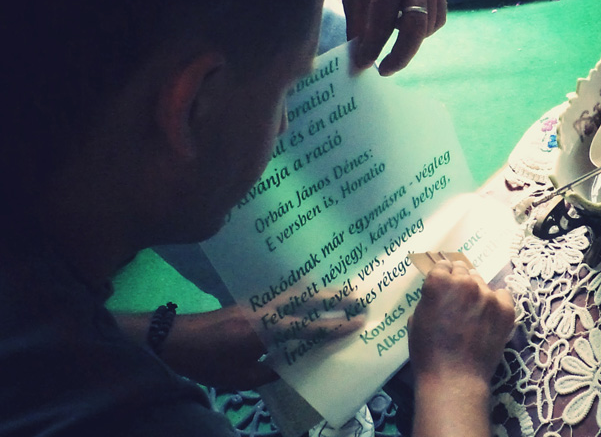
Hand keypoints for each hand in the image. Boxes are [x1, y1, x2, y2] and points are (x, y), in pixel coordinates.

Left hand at [120, 302, 361, 390]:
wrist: (171, 339)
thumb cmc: (205, 363)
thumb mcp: (239, 378)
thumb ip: (269, 372)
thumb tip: (292, 367)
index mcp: (263, 332)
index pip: (306, 327)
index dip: (333, 327)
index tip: (356, 323)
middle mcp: (264, 310)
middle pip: (307, 299)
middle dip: (335, 298)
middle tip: (360, 298)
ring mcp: (256, 302)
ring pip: (296, 292)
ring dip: (321, 291)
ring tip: (343, 290)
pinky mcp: (249, 300)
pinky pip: (283, 292)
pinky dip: (302, 290)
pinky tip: (311, 290)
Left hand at [344, 0, 445, 75]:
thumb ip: (358, 28)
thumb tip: (360, 63)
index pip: (382, 24)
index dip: (373, 49)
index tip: (363, 66)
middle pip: (415, 29)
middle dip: (400, 55)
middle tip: (384, 70)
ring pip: (427, 27)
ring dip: (409, 41)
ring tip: (390, 43)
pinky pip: (436, 18)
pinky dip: (421, 29)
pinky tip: (404, 24)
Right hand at [408, 260, 514, 387]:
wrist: (455, 379)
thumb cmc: (428, 353)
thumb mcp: (416, 319)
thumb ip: (429, 298)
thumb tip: (439, 294)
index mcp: (439, 282)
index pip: (443, 266)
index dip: (442, 276)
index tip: (444, 285)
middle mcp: (465, 283)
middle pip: (463, 271)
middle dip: (459, 282)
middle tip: (457, 300)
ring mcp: (488, 295)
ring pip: (482, 283)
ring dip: (476, 293)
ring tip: (472, 313)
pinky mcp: (505, 309)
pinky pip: (502, 295)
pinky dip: (496, 303)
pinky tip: (488, 317)